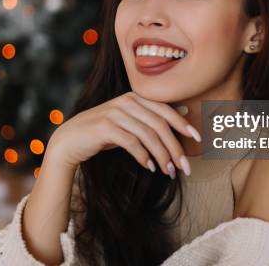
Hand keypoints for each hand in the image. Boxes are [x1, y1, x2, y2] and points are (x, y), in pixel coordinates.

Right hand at [46, 91, 199, 177]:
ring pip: (148, 135)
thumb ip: (152, 117)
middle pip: (159, 125)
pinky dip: (144, 156)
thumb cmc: (103, 133)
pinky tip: (151, 167)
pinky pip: (132, 142)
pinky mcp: (105, 127)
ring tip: (169, 172)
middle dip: (175, 147)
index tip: (198, 139)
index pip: (165, 110)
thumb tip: (184, 110)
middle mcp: (126, 102)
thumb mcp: (129, 122)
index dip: (183, 124)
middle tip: (185, 167)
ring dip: (162, 156)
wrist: (70, 140)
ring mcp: (115, 113)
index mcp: (134, 97)